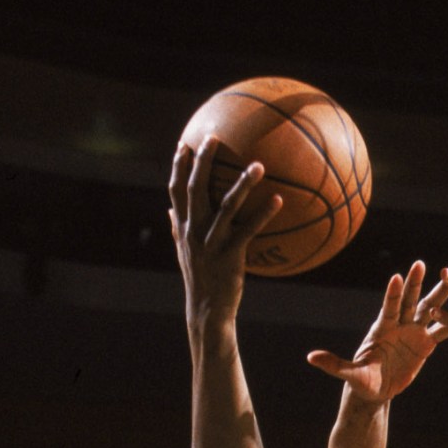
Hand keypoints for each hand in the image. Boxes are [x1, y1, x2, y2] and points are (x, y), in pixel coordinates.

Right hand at [169, 135, 282, 332]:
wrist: (206, 310)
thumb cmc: (200, 279)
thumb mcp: (183, 252)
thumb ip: (176, 228)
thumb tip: (168, 210)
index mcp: (182, 228)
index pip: (175, 190)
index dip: (178, 166)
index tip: (184, 143)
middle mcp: (193, 231)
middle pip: (195, 188)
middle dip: (202, 161)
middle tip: (214, 138)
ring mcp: (211, 243)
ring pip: (226, 206)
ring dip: (242, 183)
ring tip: (259, 165)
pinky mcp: (230, 256)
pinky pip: (249, 230)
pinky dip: (263, 214)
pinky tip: (279, 200)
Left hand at [306, 261, 447, 410]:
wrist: (375, 389)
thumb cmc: (361, 381)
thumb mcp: (349, 375)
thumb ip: (334, 365)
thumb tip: (311, 358)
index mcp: (382, 329)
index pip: (389, 307)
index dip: (394, 293)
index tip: (398, 277)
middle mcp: (399, 325)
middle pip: (410, 301)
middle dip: (417, 283)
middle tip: (422, 263)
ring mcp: (413, 332)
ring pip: (430, 308)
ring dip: (441, 292)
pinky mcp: (425, 343)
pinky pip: (442, 330)